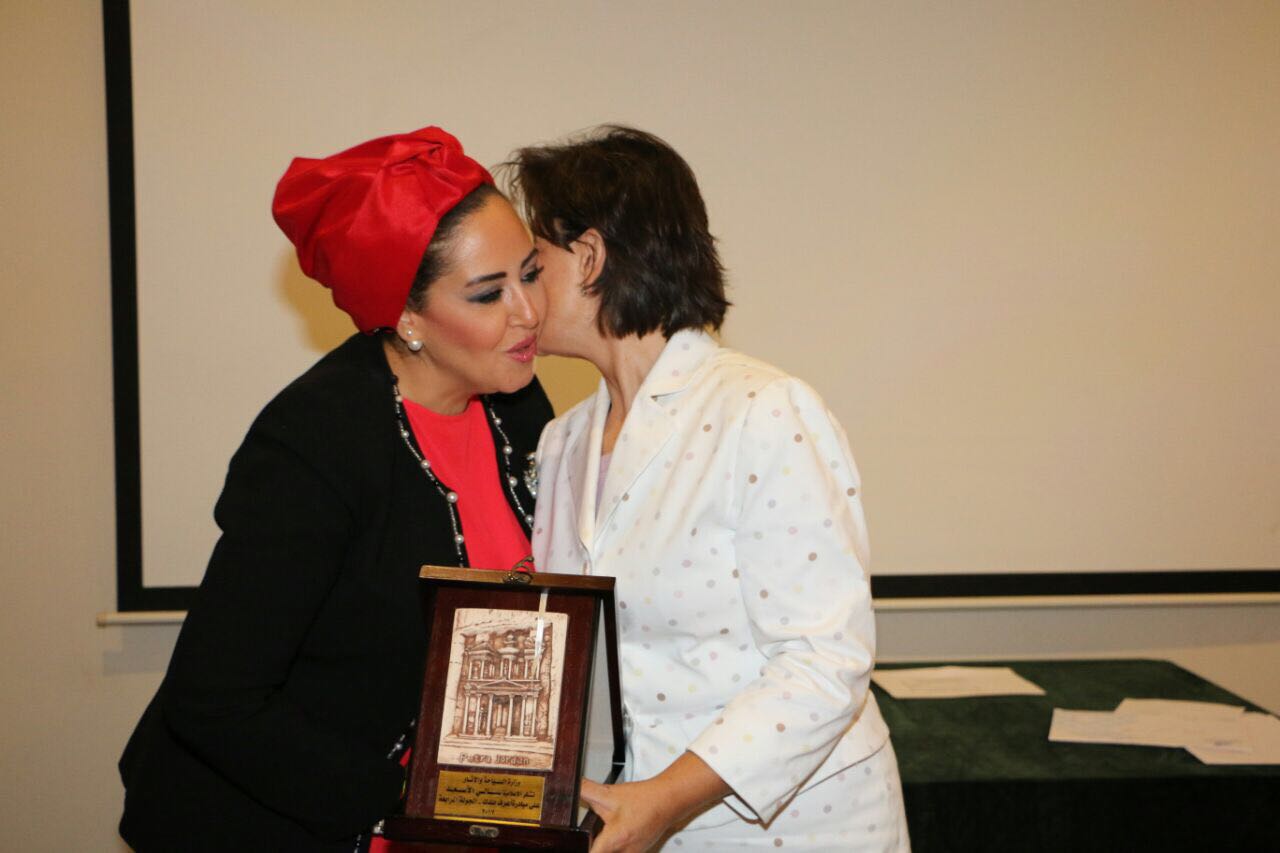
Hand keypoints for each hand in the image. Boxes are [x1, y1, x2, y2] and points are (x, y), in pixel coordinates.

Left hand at [581, 752, 730, 852]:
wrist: (667, 800)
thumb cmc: (643, 799)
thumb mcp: (609, 793)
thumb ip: (586, 790)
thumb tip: (570, 785)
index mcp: (615, 840)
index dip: (582, 851)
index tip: (574, 846)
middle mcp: (624, 852)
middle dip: (594, 845)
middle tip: (592, 833)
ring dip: (605, 846)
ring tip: (605, 831)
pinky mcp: (638, 851)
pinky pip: (622, 852)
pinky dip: (615, 846)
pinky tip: (615, 832)